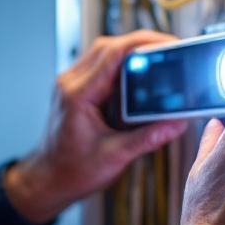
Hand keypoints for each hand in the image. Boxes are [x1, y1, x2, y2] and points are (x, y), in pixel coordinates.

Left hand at [5, 31, 189, 224]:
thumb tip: (175, 123)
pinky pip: (100, 66)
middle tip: (170, 49)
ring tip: (158, 60)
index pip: (113, 54)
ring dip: (131, 53)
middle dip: (142, 44)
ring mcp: (71, 84)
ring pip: (104, 53)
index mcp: (78, 96)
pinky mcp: (76, 89)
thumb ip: (147, 138)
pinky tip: (138, 74)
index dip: (144, 44)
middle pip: (109, 46)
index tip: (169, 44)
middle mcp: (70, 84)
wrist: (48, 180)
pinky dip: (121, 65)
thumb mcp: (114, 156)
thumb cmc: (70, 171)